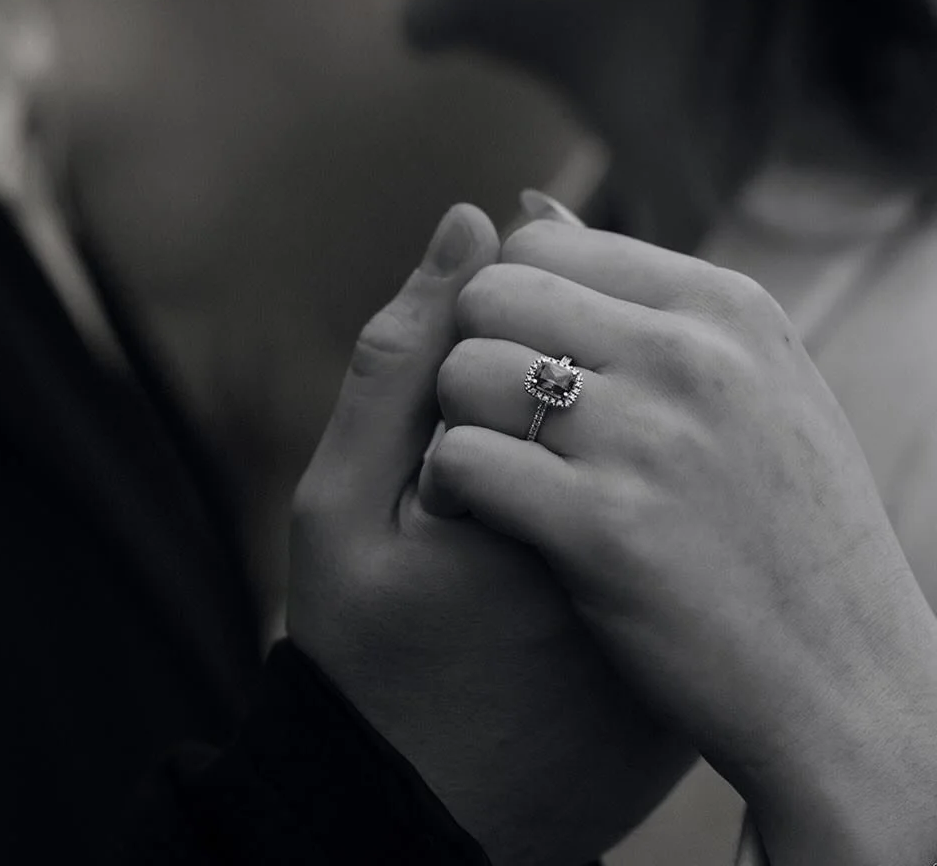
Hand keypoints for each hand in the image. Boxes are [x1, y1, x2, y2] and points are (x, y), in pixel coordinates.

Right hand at [287, 206, 689, 865]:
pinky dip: (606, 506)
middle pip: (612, 387)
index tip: (437, 450)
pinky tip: (538, 569)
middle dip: (538, 396)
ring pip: (640, 447)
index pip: (555, 338)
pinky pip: (657, 517)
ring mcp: (669, 602)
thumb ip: (398, 357)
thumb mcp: (340, 503)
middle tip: (466, 502)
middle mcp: (631, 545)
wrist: (419, 813)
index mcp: (541, 499)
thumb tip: (473, 218)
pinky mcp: (685, 635)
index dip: (479, 363)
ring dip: (576, 444)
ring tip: (499, 540)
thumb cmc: (364, 649)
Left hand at [423, 222, 936, 865]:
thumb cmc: (788, 531)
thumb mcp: (752, 382)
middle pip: (491, 293)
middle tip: (495, 418)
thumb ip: (640, 296)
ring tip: (489, 468)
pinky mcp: (604, 529)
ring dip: (455, 421)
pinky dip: (451, 488)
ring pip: (463, 370)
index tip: (525, 364)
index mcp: (724, 305)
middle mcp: (690, 354)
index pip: (544, 243)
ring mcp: (649, 438)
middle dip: (474, 351)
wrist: (849, 688)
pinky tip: (478, 516)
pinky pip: (462, 460)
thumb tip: (524, 207)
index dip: (512, 305)